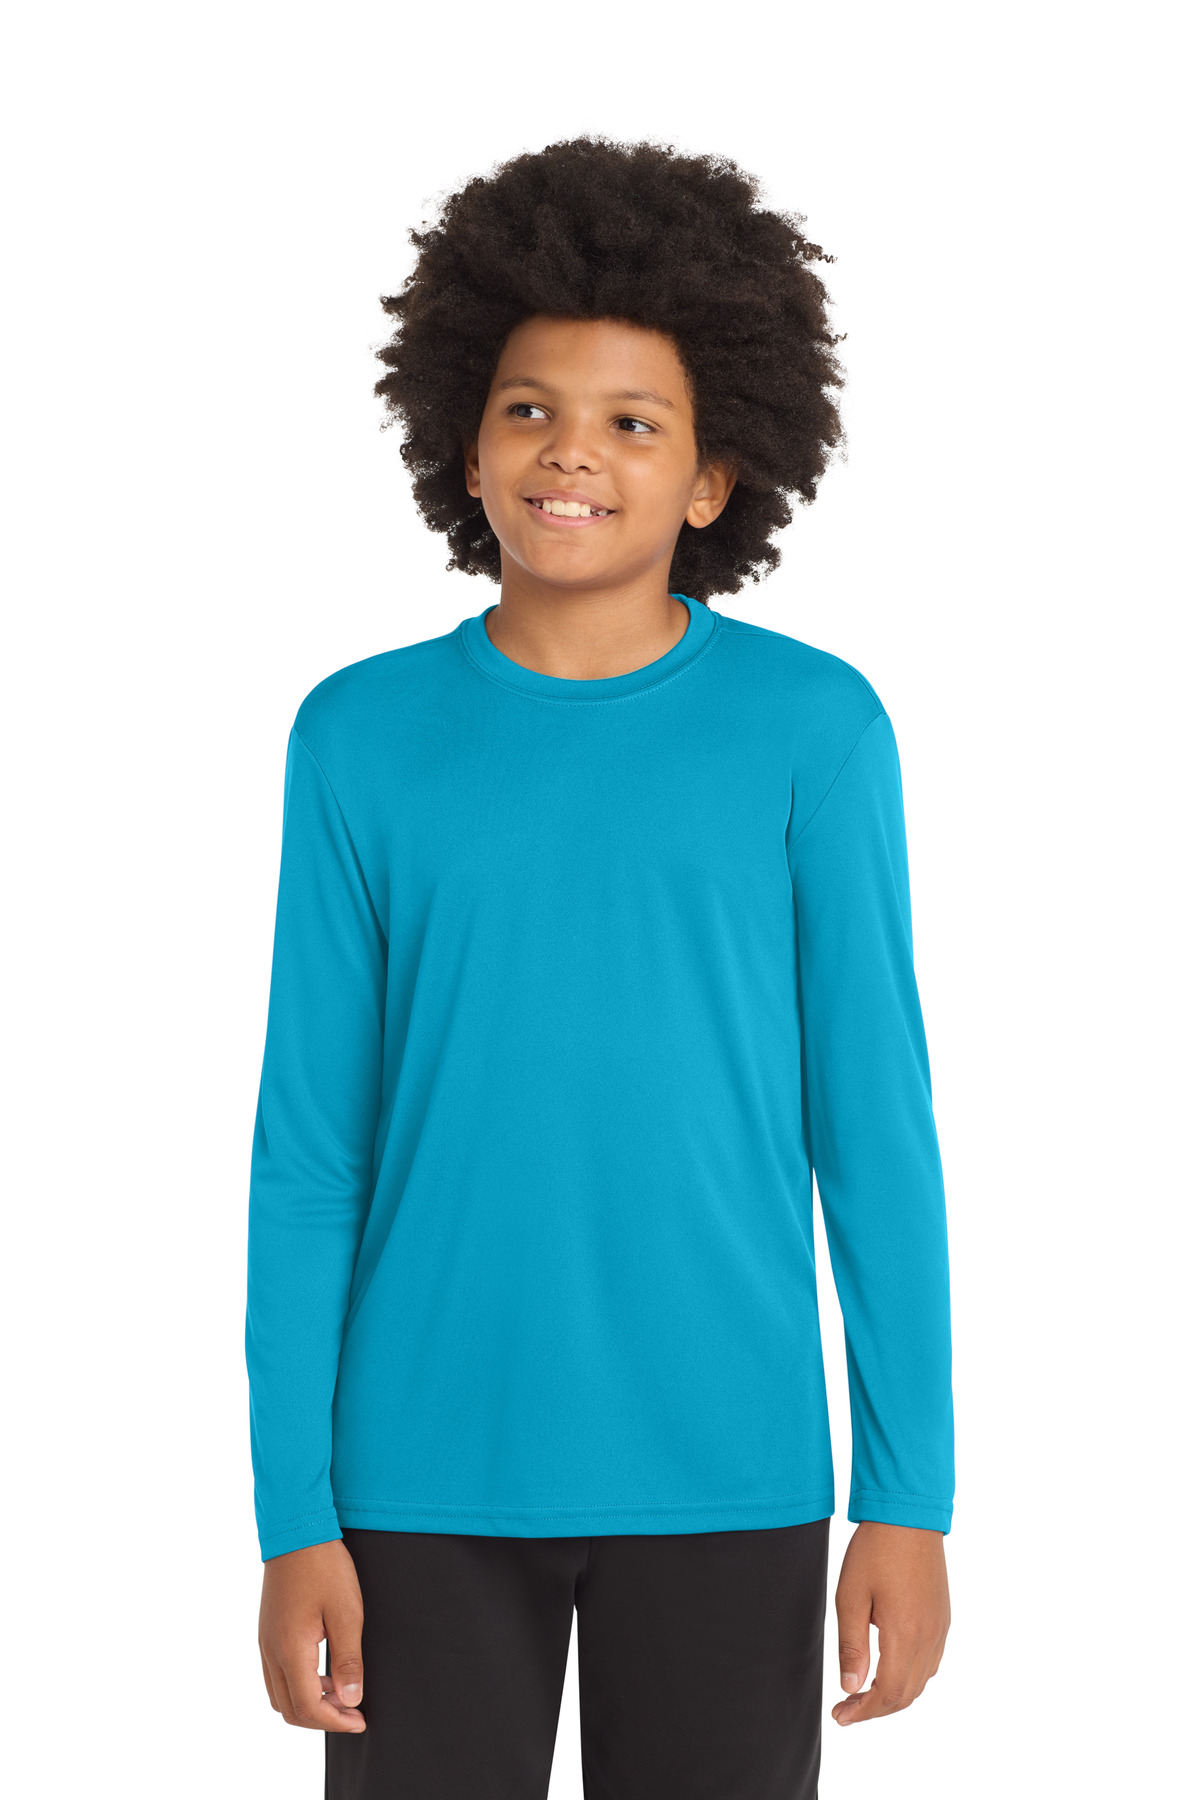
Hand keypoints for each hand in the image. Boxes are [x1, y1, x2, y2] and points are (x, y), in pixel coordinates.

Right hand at [258, 1538, 365, 1732]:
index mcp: (290, 1651)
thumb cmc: (325, 1568)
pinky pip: (276, 1675)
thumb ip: (348, 1660)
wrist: (297, 1530)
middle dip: (321, 1719)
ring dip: (308, 1703)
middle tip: (352, 1713)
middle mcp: (271, 1652)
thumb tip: (350, 1700)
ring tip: (340, 1693)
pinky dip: (298, 1685)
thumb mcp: (347, 1613)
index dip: (335, 1722)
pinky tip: (322, 1671)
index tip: (360, 1721)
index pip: (308, 1708)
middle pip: (289, 1710)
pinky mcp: (266, 1632)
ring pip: (280, 1695)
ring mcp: (265, 1642)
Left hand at [831, 1521, 949, 1725]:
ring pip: (921, 1681)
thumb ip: (852, 1646)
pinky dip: (910, 1676)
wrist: (909, 1515)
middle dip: (876, 1708)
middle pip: (907, 1694)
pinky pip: (931, 1661)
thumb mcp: (851, 1596)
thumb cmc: (876, 1550)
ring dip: (894, 1694)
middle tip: (847, 1708)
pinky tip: (889, 1668)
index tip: (841, 1715)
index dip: (864, 1712)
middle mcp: (929, 1637)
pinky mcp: (943, 1617)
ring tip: (864, 1692)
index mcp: (906, 1634)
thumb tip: (850, 1686)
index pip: (889, 1694)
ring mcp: (940, 1628)